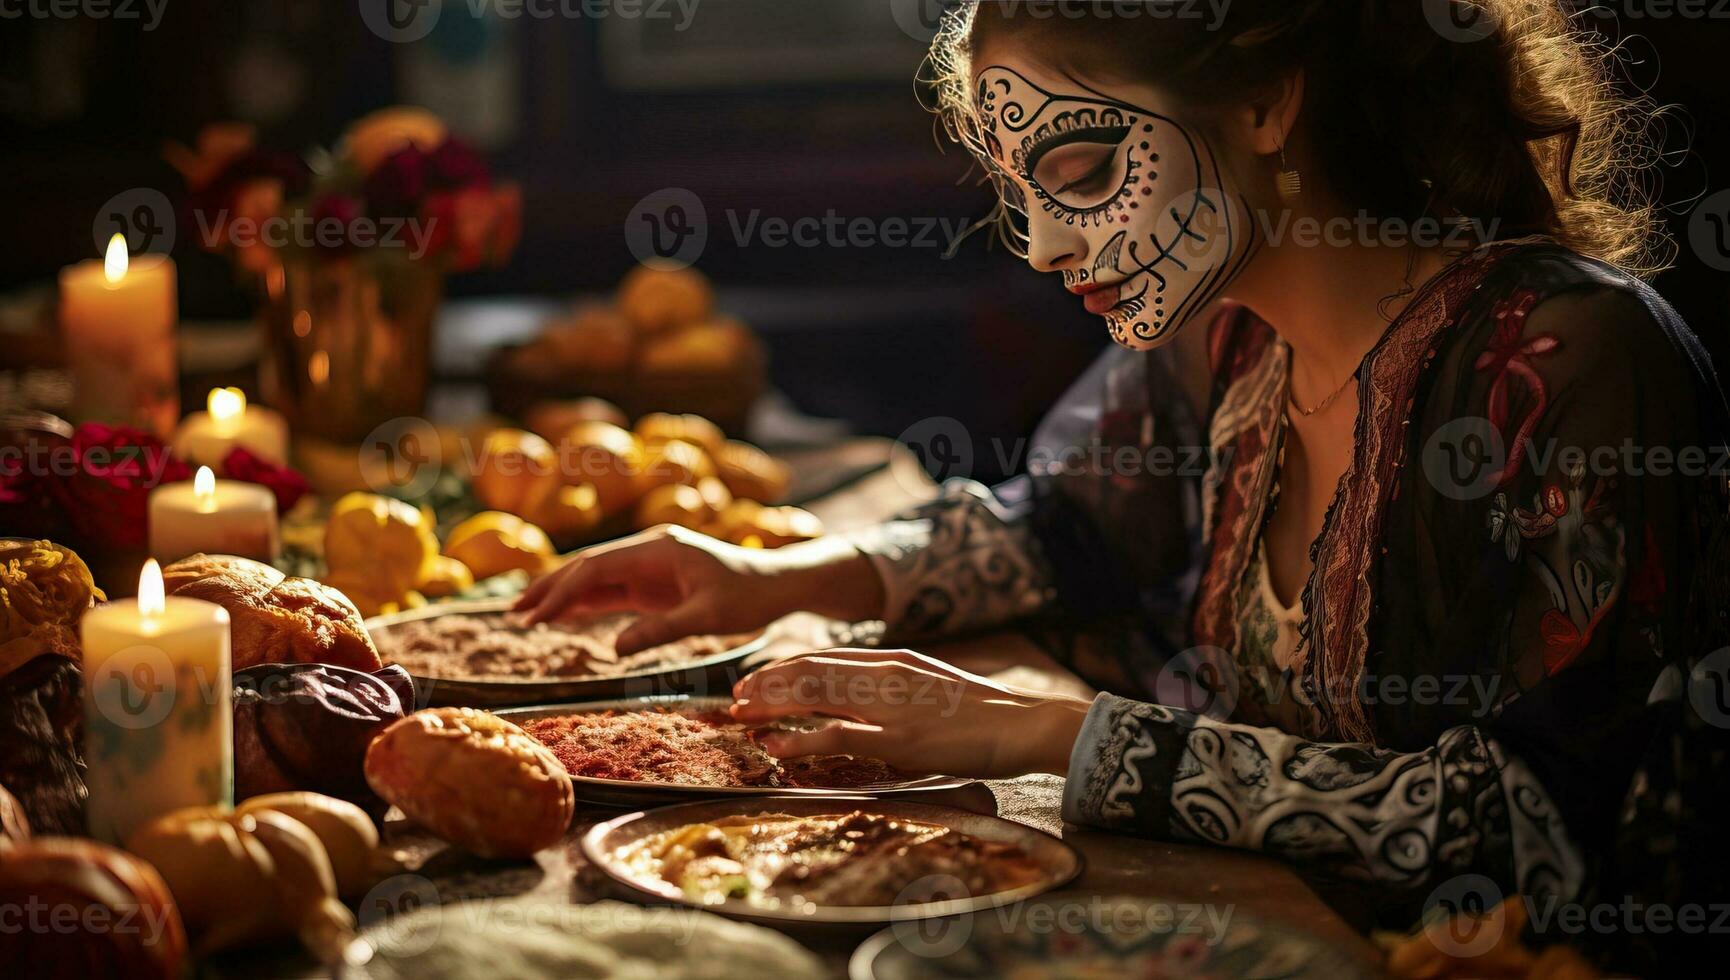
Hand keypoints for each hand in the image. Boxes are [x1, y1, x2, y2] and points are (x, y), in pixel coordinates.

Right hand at [511, 525, 885, 655]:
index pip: (598, 566)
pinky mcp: (654, 584)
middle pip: (588, 567)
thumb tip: (615, 648)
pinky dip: (584, 605)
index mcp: (659, 549)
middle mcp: (649, 551)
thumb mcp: (710, 617)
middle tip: (514, 615)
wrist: (779, 584)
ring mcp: (649, 567)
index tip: (537, 613)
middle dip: (550, 590)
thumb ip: (662, 630)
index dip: (563, 589)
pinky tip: (559, 619)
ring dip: (561, 597)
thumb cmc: (751, 596)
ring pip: (595, 579)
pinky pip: (612, 593)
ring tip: (524, 618)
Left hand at [731, 648, 1092, 778]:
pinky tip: (774, 746)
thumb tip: (855, 696)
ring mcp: (889, 706)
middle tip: (734, 698)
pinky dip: (800, 741)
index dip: (782, 668)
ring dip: (771, 706)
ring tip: (740, 716)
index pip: (822, 658)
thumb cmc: (979, 711)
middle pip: (809, 672)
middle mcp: (885, 675)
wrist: (1020, 724)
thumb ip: (892, 684)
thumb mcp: (929, 683)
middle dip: (766, 684)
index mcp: (892, 659)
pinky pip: (837, 737)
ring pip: (814, 697)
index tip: (755, 680)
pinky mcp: (898, 740)